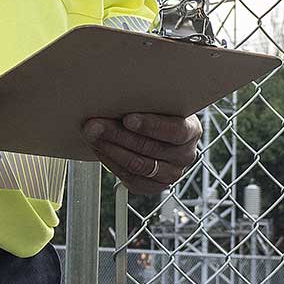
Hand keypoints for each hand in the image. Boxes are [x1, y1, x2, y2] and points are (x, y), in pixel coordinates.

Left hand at [83, 112, 202, 195]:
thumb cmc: (157, 114)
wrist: (158, 132)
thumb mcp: (159, 104)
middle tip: (95, 125)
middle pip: (150, 148)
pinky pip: (131, 178)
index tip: (127, 119)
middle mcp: (185, 155)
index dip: (150, 125)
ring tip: (92, 136)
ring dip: (110, 149)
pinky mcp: (154, 186)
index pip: (174, 131)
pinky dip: (112, 163)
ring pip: (138, 165)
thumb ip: (146, 102)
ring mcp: (171, 174)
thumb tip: (116, 97)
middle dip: (118, 135)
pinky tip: (100, 149)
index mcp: (191, 131)